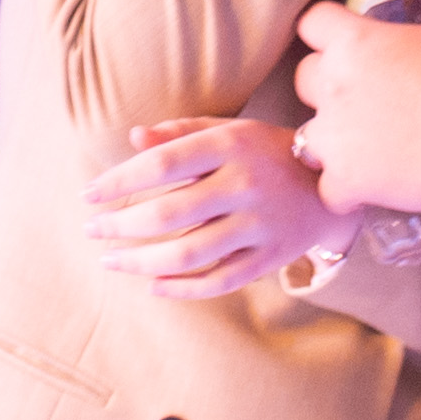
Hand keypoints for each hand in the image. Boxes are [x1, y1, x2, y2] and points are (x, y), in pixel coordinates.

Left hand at [81, 117, 355, 297]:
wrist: (332, 185)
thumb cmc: (264, 152)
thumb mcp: (228, 131)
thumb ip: (180, 133)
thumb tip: (132, 137)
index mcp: (231, 145)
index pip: (161, 163)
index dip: (118, 180)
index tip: (88, 195)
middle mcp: (245, 185)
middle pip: (168, 214)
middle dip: (120, 226)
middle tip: (91, 230)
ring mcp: (259, 226)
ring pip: (188, 254)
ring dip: (140, 262)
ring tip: (110, 261)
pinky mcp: (270, 258)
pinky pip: (218, 281)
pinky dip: (180, 288)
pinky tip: (151, 284)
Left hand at [289, 0, 420, 215]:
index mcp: (355, 42)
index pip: (313, 22)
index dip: (328, 30)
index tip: (347, 40)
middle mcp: (333, 86)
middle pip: (303, 77)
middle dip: (325, 85)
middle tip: (361, 95)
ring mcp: (335, 138)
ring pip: (307, 137)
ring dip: (330, 141)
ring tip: (362, 148)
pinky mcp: (347, 181)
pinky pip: (328, 190)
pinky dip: (346, 192)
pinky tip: (368, 191)